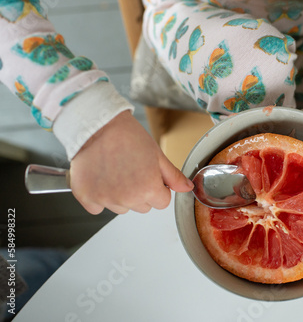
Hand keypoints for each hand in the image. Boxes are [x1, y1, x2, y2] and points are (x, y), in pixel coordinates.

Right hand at [70, 111, 192, 214]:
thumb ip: (173, 176)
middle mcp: (127, 198)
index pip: (162, 202)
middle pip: (142, 207)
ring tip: (115, 171)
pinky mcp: (86, 197)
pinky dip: (98, 196)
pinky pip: (97, 207)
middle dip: (140, 192)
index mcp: (148, 189)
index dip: (158, 188)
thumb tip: (187, 188)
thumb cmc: (127, 136)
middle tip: (132, 170)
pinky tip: (101, 177)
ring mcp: (105, 199)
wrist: (97, 124)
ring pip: (121, 207)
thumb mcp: (157, 154)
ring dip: (120, 195)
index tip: (149, 175)